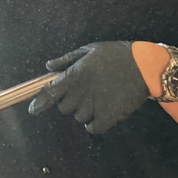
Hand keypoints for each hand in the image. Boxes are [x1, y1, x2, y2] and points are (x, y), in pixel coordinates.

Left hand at [28, 41, 148, 133]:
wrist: (144, 66)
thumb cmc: (115, 54)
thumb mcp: (89, 49)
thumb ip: (67, 59)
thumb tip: (48, 66)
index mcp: (75, 75)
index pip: (50, 92)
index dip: (39, 103)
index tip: (32, 110)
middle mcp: (81, 92)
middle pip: (64, 108)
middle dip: (70, 102)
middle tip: (84, 93)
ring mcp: (94, 106)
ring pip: (78, 117)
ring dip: (84, 111)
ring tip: (98, 98)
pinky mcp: (109, 117)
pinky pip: (93, 127)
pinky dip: (94, 123)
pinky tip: (101, 113)